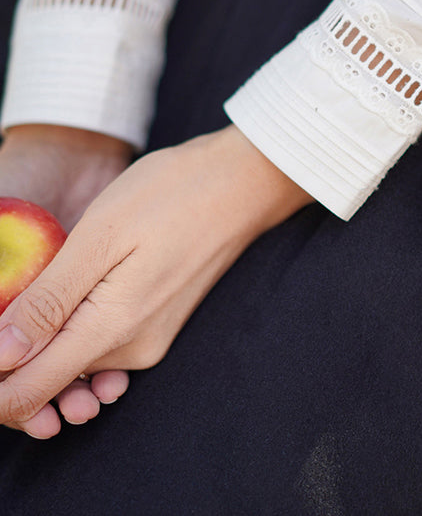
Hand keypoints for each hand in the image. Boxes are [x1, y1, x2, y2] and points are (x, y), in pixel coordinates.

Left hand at [0, 124, 312, 437]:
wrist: (242, 183)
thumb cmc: (173, 195)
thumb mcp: (101, 236)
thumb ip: (50, 300)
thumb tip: (0, 355)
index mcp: (112, 331)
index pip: (28, 394)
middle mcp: (132, 351)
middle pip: (47, 380)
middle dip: (12, 354)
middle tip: (14, 291)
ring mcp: (148, 340)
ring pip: (72, 360)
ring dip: (42, 335)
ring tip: (37, 282)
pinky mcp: (156, 323)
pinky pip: (98, 340)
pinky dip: (72, 323)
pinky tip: (70, 282)